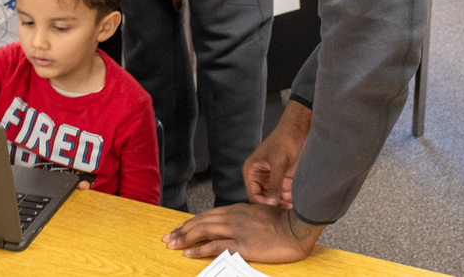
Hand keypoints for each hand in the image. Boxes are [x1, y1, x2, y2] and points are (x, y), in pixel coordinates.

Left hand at [162, 204, 323, 262]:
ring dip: (185, 238)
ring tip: (171, 245)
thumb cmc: (284, 222)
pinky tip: (188, 253)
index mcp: (238, 209)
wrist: (296, 228)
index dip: (192, 222)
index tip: (179, 227)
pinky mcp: (242, 244)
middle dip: (182, 230)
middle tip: (167, 237)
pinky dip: (199, 249)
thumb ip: (246, 218)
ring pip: (203, 231)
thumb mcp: (261, 214)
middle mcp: (233, 217)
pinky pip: (215, 246)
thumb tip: (235, 226)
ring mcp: (236, 230)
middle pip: (201, 222)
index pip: (208, 215)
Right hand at [244, 100, 311, 207]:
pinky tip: (297, 204)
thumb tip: (269, 204)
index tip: (275, 213)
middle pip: (263, 199)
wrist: (300, 129)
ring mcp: (272, 179)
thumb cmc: (285, 141)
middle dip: (273, 207)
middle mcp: (259, 177)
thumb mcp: (279, 162)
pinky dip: (289, 200)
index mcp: (251, 171)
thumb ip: (274, 184)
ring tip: (293, 211)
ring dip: (282, 205)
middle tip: (285, 215)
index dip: (263, 205)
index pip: (253, 196)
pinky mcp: (283, 179)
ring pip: (274, 199)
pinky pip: (283, 194)